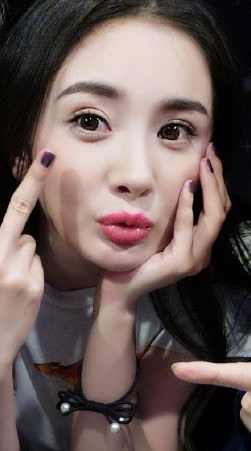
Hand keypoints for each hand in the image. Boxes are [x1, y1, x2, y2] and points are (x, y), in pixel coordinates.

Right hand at [0, 151, 53, 364]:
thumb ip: (1, 250)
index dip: (31, 181)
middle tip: (26, 215)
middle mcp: (3, 259)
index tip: (46, 157)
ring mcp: (20, 275)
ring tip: (7, 284)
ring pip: (30, 250)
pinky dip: (30, 275)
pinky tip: (18, 293)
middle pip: (23, 232)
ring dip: (23, 260)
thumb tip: (19, 235)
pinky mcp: (34, 288)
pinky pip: (37, 268)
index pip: (15, 210)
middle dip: (18, 239)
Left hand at [101, 144, 229, 308]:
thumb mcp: (161, 232)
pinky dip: (188, 206)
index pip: (220, 209)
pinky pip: (188, 228)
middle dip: (218, 179)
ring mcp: (195, 260)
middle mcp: (204, 253)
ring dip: (210, 187)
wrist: (120, 288)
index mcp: (202, 246)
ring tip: (204, 164)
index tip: (211, 156)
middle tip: (211, 153)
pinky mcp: (181, 263)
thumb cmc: (136, 257)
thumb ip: (176, 215)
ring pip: (213, 218)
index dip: (219, 182)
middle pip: (222, 210)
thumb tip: (183, 180)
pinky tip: (186, 186)